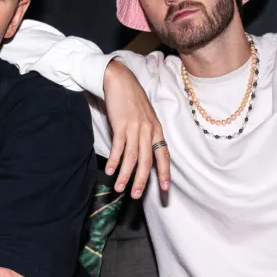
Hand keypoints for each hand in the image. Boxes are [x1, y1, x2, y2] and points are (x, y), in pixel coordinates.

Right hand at [102, 59, 170, 197]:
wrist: (120, 80)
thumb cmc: (131, 99)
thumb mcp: (145, 117)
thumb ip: (145, 134)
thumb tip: (142, 152)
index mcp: (156, 129)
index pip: (163, 154)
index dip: (165, 172)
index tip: (166, 188)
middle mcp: (148, 130)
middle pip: (147, 161)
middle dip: (142, 180)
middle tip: (136, 195)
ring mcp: (135, 128)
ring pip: (132, 157)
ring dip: (125, 174)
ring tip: (119, 188)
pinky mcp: (121, 124)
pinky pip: (118, 147)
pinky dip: (114, 160)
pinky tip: (110, 170)